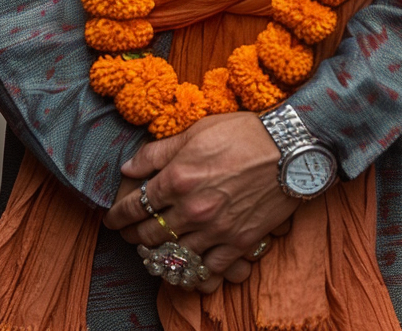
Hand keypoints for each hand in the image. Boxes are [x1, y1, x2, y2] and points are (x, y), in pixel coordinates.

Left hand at [104, 113, 291, 291]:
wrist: (290, 149)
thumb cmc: (244, 133)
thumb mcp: (197, 131)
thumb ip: (158, 152)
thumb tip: (128, 168)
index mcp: (178, 177)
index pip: (135, 205)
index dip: (118, 216)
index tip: (111, 220)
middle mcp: (192, 208)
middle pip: (150, 234)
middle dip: (133, 237)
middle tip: (129, 236)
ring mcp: (215, 230)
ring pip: (175, 255)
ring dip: (159, 256)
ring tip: (153, 252)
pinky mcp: (238, 243)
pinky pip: (207, 269)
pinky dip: (193, 271)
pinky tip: (186, 266)